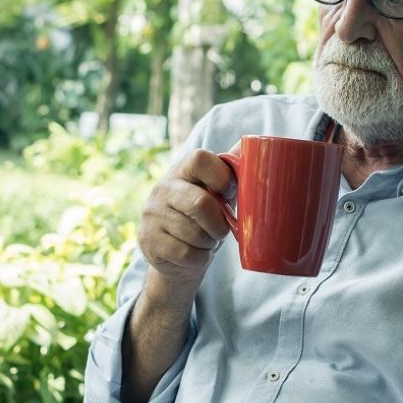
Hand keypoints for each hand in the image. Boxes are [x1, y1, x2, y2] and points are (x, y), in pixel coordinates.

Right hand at [138, 147, 236, 284]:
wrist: (175, 255)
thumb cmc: (204, 218)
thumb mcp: (216, 192)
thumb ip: (231, 170)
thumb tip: (254, 144)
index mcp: (182, 170)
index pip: (200, 159)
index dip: (222, 177)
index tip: (229, 193)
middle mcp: (162, 188)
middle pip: (201, 203)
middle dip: (219, 224)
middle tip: (221, 230)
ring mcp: (152, 214)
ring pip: (195, 234)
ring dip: (209, 243)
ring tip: (205, 241)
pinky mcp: (148, 240)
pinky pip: (186, 254)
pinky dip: (199, 259)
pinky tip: (194, 254)